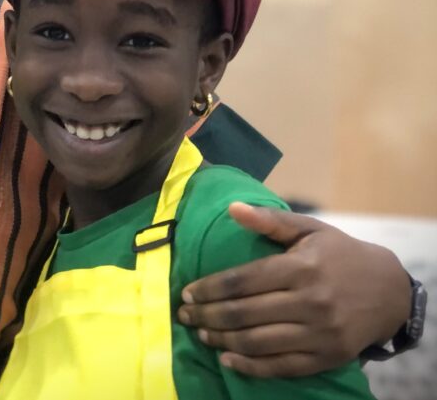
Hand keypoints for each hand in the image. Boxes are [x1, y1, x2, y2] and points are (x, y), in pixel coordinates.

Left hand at [176, 202, 410, 377]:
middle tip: (184, 315)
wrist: (390, 291)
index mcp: (300, 268)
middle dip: (207, 315)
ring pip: (258, 342)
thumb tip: (232, 208)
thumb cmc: (340, 255)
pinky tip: (228, 359)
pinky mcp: (327, 358)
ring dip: (222, 340)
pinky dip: (250, 366)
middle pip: (244, 313)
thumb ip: (269, 220)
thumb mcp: (309, 229)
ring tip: (201, 333)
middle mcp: (309, 302)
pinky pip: (281, 366)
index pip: (242, 281)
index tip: (186, 293)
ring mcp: (319, 334)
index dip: (209, 289)